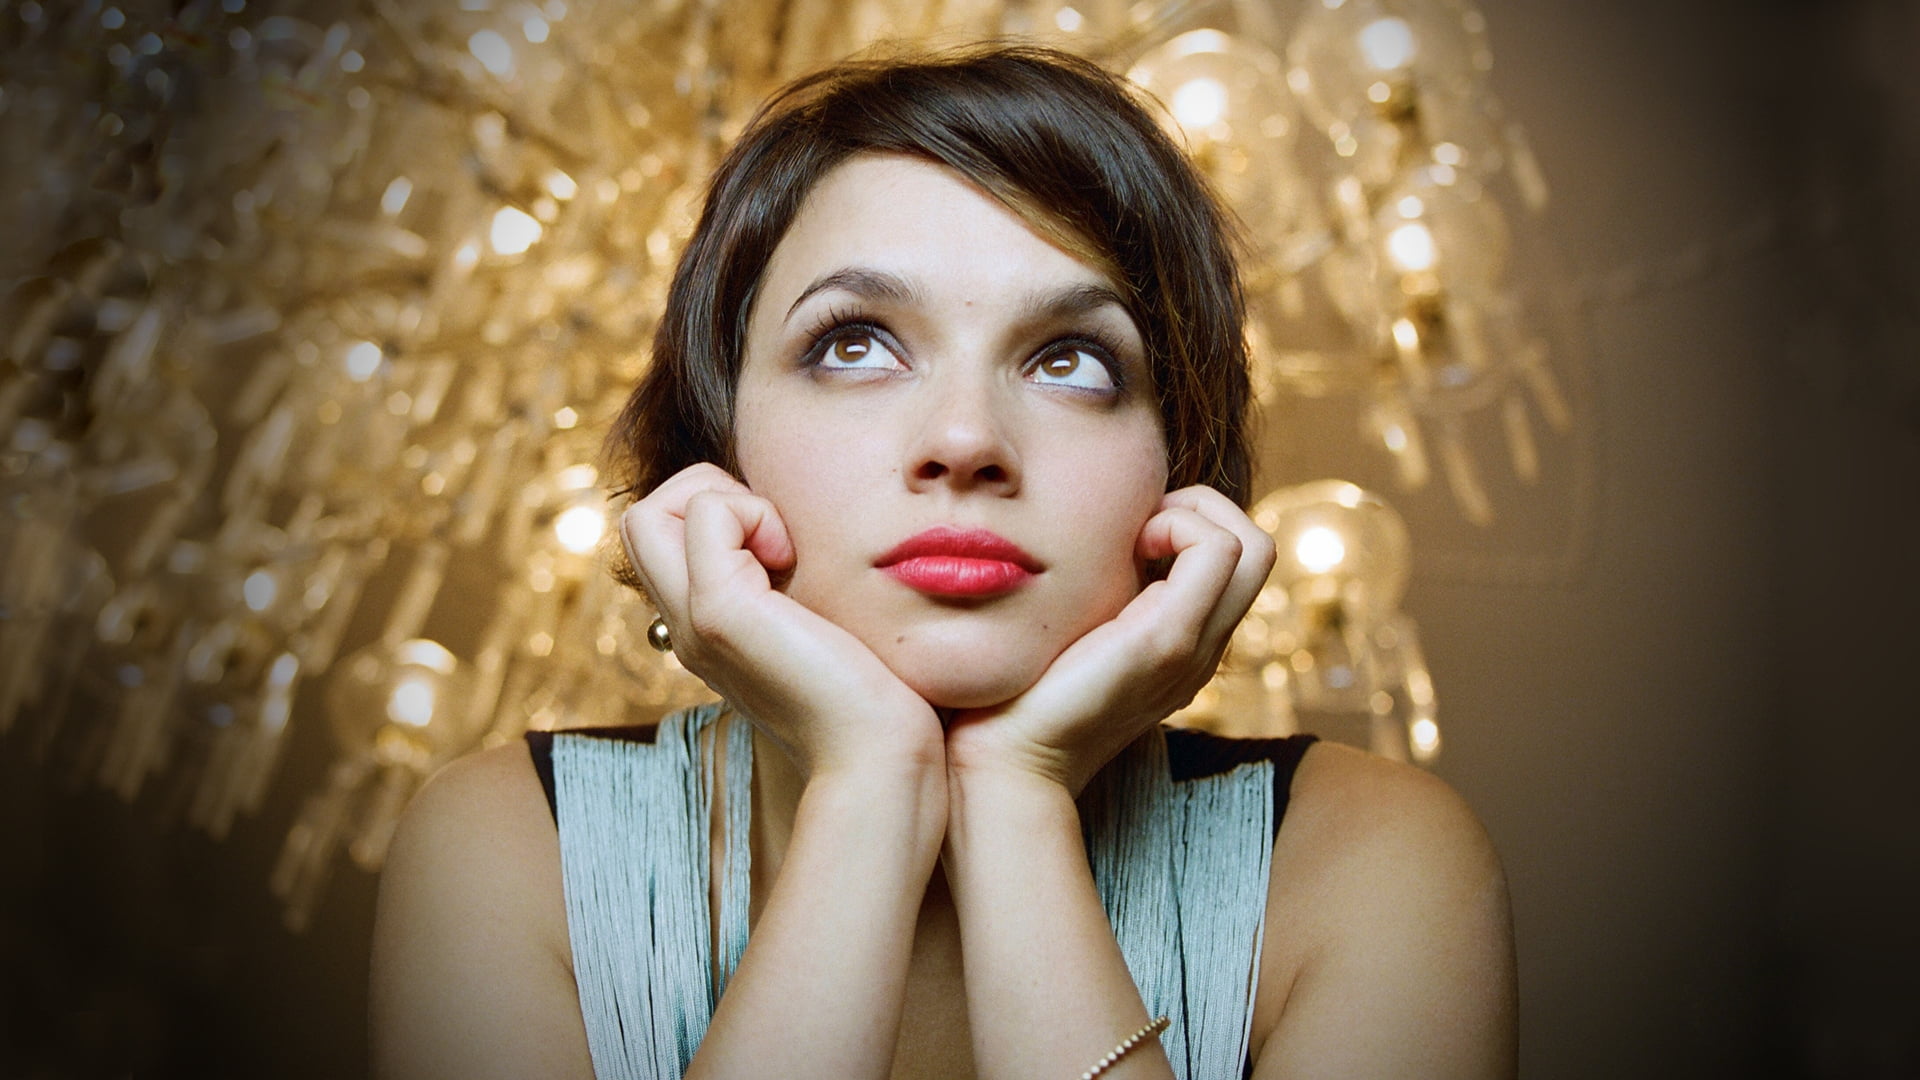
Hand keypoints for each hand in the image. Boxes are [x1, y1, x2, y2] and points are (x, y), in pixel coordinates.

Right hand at [621, 464, 942, 779]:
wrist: (878, 755)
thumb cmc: (872, 696)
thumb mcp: (817, 627)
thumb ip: (791, 591)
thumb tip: (798, 541)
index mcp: (705, 628)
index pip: (661, 539)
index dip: (716, 514)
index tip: (784, 548)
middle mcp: (685, 626)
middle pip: (641, 521)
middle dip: (706, 496)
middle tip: (775, 536)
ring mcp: (693, 621)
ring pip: (649, 511)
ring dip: (724, 501)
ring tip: (781, 547)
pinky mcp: (719, 612)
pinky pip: (706, 513)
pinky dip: (754, 511)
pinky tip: (793, 559)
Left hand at [942, 485, 1274, 794]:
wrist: (1006, 761)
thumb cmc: (1018, 693)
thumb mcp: (1072, 633)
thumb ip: (1096, 598)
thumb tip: (1081, 541)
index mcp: (1184, 644)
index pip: (1232, 560)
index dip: (1189, 522)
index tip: (1125, 533)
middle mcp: (1202, 647)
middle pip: (1257, 548)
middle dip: (1201, 508)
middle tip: (1136, 524)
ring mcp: (1194, 646)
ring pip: (1253, 545)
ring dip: (1193, 514)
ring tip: (1133, 537)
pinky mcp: (1168, 639)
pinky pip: (1217, 550)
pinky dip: (1177, 524)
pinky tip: (1123, 550)